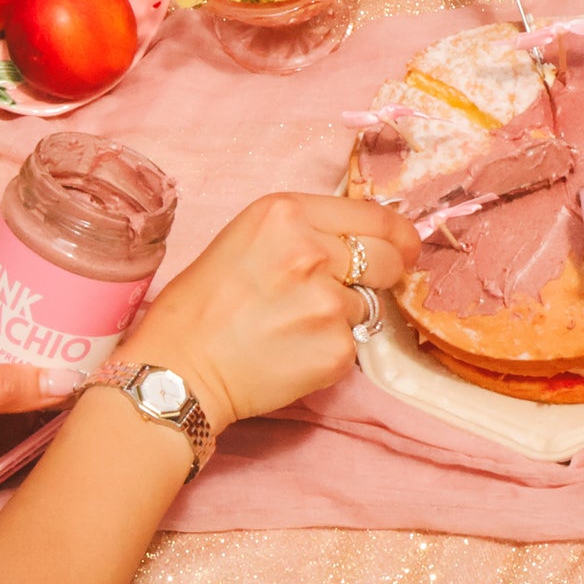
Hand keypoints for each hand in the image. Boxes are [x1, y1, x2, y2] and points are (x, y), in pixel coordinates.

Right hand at [116, 193, 418, 432]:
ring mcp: (327, 302)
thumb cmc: (202, 305)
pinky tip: (295, 351)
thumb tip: (365, 237)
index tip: (405, 245)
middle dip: (384, 271)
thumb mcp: (249, 238)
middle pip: (388, 256)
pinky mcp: (336, 348)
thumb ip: (305, 230)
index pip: (372, 214)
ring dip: (344, 315)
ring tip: (296, 325)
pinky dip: (332, 349)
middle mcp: (312, 251)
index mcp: (286, 213)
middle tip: (358, 287)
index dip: (396, 233)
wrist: (178, 370)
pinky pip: (353, 342)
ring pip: (368, 303)